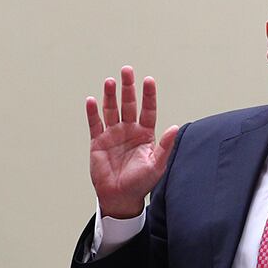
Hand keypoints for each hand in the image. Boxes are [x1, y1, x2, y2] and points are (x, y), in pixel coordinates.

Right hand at [85, 67, 178, 219]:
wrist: (120, 197)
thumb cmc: (141, 183)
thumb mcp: (157, 165)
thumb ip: (165, 146)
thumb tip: (176, 128)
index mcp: (145, 134)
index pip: (148, 110)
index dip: (148, 95)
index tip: (148, 80)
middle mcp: (129, 130)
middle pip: (128, 104)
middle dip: (128, 87)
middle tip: (127, 70)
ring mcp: (113, 135)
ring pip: (111, 110)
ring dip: (110, 96)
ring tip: (110, 81)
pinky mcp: (98, 142)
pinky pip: (95, 124)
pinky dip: (93, 112)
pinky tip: (92, 100)